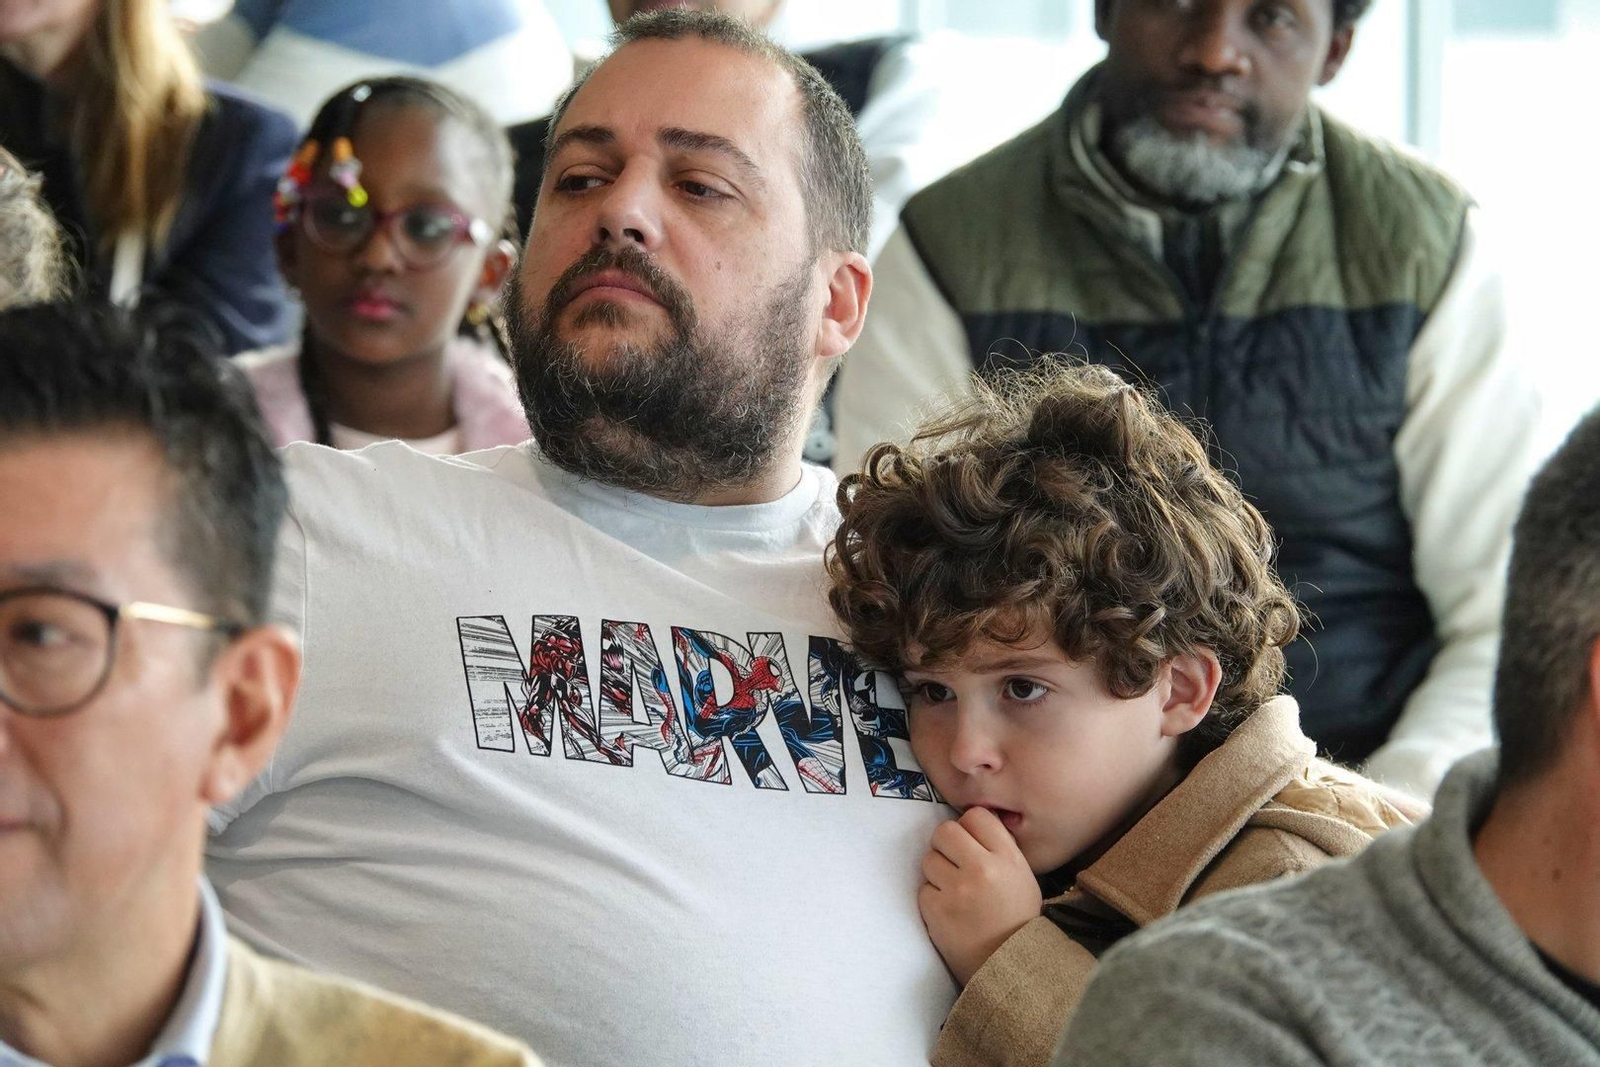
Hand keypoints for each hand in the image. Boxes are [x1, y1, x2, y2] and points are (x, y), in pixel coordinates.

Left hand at [918, 807, 1042, 985]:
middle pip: (944, 831)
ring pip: (929, 859)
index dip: (970, 828)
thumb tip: (970, 822)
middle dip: (946, 845)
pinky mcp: (937, 911)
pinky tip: (950, 911)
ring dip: (937, 872)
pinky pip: (923, 889)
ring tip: (955, 891)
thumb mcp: (1022, 876)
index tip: (971, 844)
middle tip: (955, 863)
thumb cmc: (1016, 919)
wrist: (1010, 968)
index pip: (976, 816)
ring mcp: (957, 890)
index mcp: (1008, 858)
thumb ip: (999, 847)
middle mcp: (982, 869)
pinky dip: (933, 899)